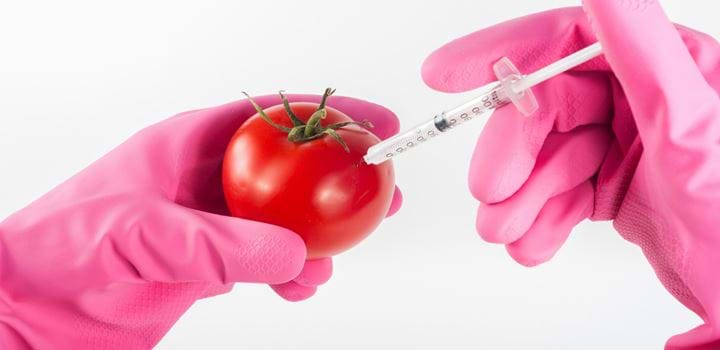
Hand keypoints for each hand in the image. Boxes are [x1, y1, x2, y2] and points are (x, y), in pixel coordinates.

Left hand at [0, 93, 401, 348]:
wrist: (29, 305)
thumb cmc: (60, 245)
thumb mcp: (139, 230)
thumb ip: (216, 243)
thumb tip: (293, 251)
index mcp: (189, 145)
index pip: (271, 118)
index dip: (326, 114)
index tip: (372, 124)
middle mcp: (205, 180)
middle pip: (289, 169)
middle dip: (336, 180)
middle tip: (379, 193)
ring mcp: (210, 223)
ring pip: (282, 220)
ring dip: (315, 237)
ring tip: (333, 258)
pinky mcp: (208, 265)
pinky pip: (265, 262)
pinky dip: (290, 273)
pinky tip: (299, 285)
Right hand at [422, 2, 719, 347]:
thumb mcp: (689, 127)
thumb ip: (641, 51)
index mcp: (668, 68)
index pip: (568, 41)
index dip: (504, 55)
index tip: (448, 73)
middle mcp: (643, 100)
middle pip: (548, 110)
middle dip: (513, 156)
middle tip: (490, 192)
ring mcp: (626, 144)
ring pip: (547, 155)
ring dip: (520, 197)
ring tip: (508, 230)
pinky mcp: (615, 184)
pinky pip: (560, 191)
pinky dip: (540, 218)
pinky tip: (536, 242)